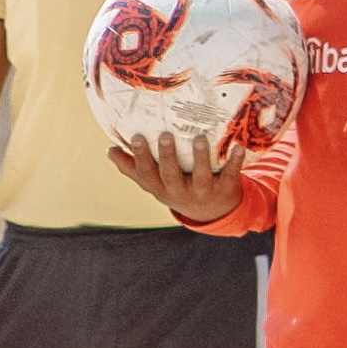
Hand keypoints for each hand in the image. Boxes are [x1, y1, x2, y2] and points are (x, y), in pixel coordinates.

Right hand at [108, 131, 244, 222]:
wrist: (213, 212)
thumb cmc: (178, 188)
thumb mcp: (155, 183)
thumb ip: (133, 168)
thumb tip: (109, 150)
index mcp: (161, 187)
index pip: (146, 173)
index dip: (140, 157)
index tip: (137, 137)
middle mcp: (180, 191)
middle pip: (171, 175)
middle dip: (167, 156)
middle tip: (165, 135)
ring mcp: (203, 191)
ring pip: (201, 176)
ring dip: (200, 158)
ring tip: (199, 138)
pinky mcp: (225, 189)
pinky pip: (230, 174)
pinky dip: (233, 161)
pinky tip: (236, 146)